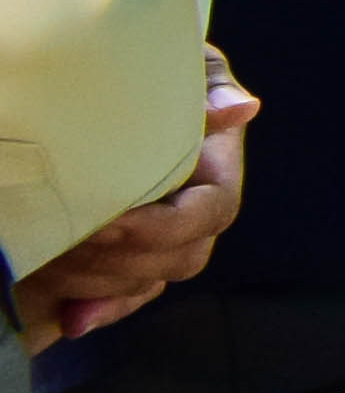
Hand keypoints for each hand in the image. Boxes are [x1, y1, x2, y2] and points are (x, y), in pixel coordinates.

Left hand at [18, 54, 253, 352]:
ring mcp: (159, 246)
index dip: (164, 226)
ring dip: (101, 280)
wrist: (103, 101)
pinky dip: (100, 312)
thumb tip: (243, 108)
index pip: (210, 214)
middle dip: (123, 258)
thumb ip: (211, 89)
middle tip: (70, 239)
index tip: (113, 220)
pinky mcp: (126, 265)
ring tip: (54, 260)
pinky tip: (72, 320)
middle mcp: (192, 217)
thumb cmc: (155, 79)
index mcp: (213, 173)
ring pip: (145, 283)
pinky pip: (123, 301)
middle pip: (180, 258)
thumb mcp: (186, 72)